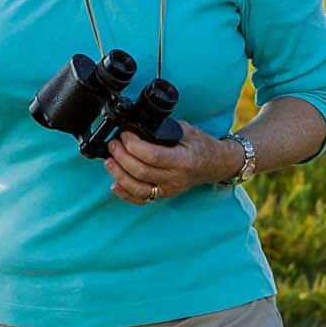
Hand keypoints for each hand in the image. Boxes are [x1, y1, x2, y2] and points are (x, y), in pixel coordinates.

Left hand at [105, 121, 238, 205]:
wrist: (216, 164)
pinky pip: (141, 199)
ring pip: (138, 189)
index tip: (125, 135)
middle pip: (141, 172)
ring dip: (119, 175)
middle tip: (114, 144)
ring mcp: (169, 189)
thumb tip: (138, 127)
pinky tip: (115, 183)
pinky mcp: (164, 195)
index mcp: (183, 160)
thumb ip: (163, 129)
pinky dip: (125, 193)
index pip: (153, 156)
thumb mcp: (186, 130)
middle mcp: (176, 178)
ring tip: (109, 161)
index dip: (134, 145)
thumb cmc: (201, 145)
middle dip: (122, 157)